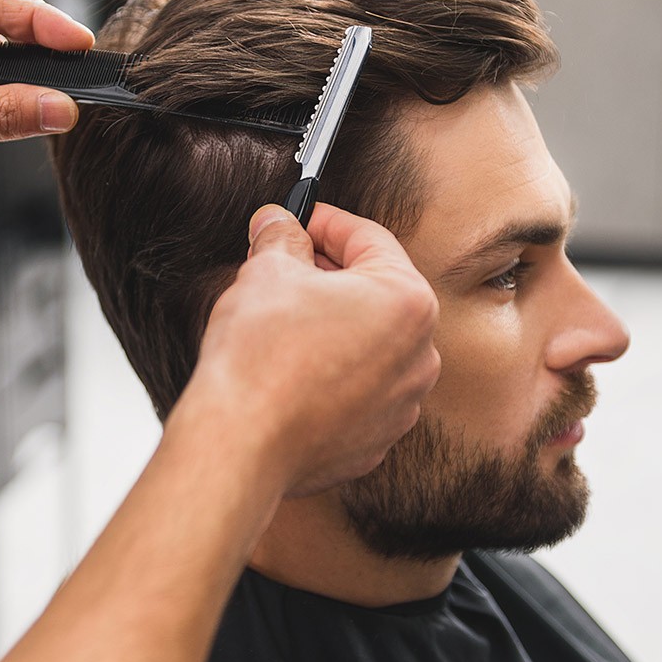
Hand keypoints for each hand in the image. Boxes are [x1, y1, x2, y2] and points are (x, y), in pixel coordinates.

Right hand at [175, 203, 440, 497]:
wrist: (242, 442)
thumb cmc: (260, 356)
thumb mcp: (266, 271)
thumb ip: (281, 238)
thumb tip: (278, 222)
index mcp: (407, 301)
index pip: (369, 239)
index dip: (325, 221)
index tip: (297, 219)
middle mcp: (420, 355)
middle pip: (374, 292)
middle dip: (328, 273)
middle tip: (282, 264)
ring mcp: (401, 404)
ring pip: (368, 344)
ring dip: (331, 325)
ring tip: (281, 319)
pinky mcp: (375, 440)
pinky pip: (357, 390)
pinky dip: (330, 373)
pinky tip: (289, 369)